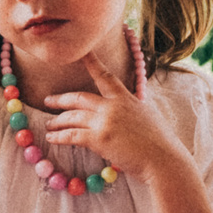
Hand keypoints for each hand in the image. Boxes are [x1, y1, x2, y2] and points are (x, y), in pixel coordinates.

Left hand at [34, 52, 186, 181]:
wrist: (164, 160)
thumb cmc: (160, 143)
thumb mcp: (146, 116)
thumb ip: (130, 109)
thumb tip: (122, 109)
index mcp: (126, 98)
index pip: (105, 76)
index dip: (91, 62)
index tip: (81, 52)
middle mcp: (113, 106)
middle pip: (79, 97)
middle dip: (61, 99)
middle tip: (48, 100)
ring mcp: (105, 121)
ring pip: (73, 116)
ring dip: (57, 120)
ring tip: (49, 124)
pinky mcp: (99, 139)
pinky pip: (72, 135)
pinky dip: (59, 136)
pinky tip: (52, 138)